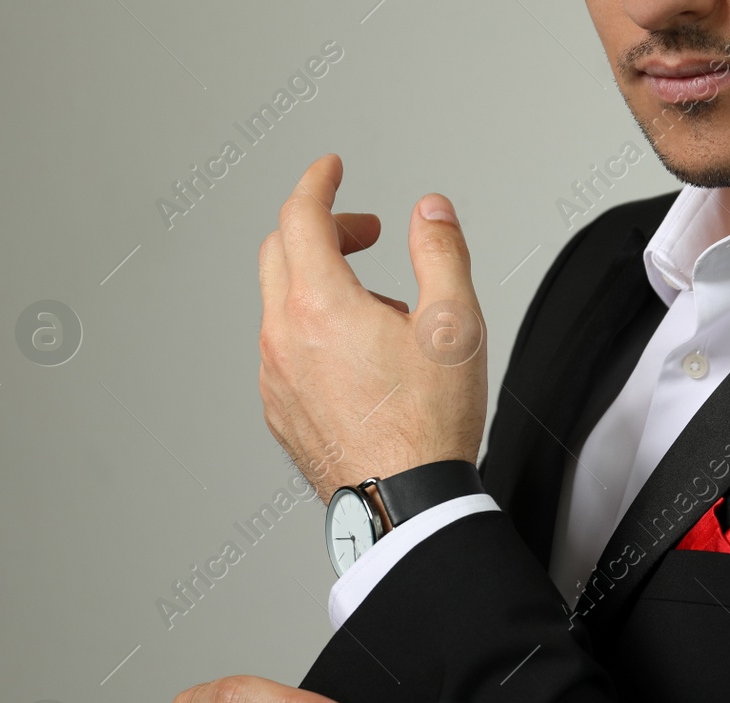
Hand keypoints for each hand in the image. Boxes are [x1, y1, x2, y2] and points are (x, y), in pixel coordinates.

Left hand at [258, 153, 488, 501]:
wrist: (405, 504)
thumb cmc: (428, 425)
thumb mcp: (455, 325)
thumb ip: (440, 253)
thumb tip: (429, 211)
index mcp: (320, 305)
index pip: (300, 215)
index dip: (318, 182)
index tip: (332, 171)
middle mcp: (283, 336)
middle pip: (279, 252)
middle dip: (320, 230)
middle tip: (364, 237)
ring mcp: (274, 377)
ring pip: (281, 304)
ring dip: (321, 287)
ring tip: (381, 316)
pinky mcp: (279, 411)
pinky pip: (283, 350)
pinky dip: (312, 331)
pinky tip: (358, 358)